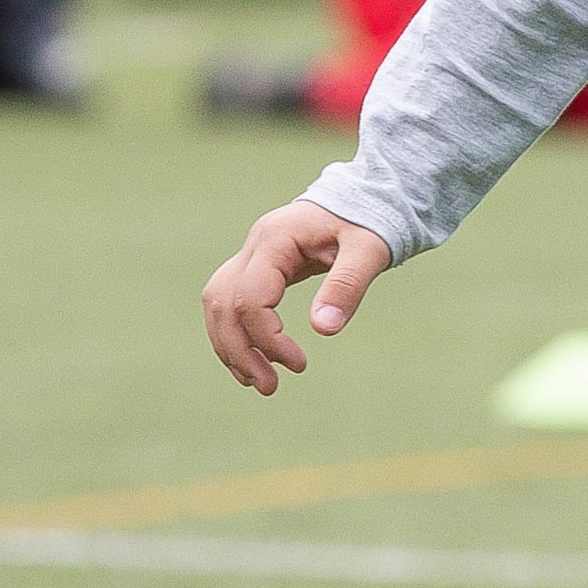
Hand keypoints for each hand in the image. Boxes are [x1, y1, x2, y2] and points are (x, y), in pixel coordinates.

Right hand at [202, 199, 392, 393]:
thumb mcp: (369, 251)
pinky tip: (253, 362)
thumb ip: (346, 287)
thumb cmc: (369, 222)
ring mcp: (250, 255)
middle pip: (223, 303)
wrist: (363, 200)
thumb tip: (323, 331)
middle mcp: (254, 247)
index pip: (250, 297)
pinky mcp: (257, 268)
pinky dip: (234, 334)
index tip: (299, 364)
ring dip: (231, 346)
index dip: (267, 338)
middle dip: (241, 350)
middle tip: (270, 388)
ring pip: (218, 304)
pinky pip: (229, 303)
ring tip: (258, 382)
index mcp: (276, 239)